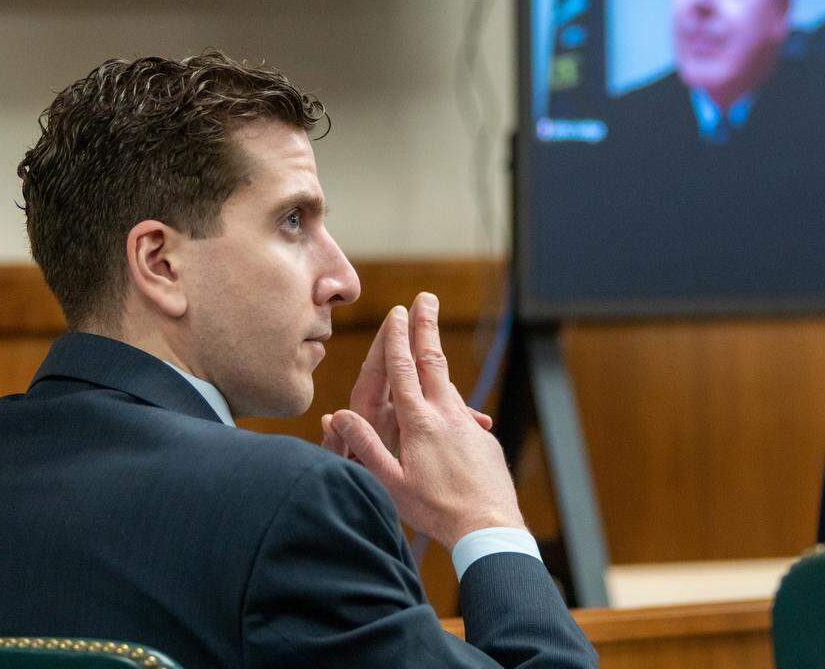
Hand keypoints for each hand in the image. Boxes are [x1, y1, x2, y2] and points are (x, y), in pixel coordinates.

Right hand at [326, 294, 524, 549]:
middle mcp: (445, 414)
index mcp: (419, 422)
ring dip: (437, 354)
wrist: (489, 527)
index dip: (398, 338)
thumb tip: (336, 415)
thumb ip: (364, 446)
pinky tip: (447, 405)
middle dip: (426, 326)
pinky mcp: (483, 439)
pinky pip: (462, 411)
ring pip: (448, 382)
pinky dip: (450, 398)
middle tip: (426, 298)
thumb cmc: (435, 510)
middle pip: (433, 360)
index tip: (397, 312)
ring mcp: (467, 425)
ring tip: (431, 336)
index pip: (404, 369)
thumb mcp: (390, 483)